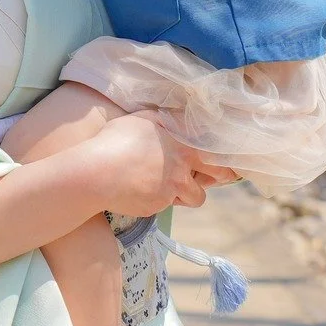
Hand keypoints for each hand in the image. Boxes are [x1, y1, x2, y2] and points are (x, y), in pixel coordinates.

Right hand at [84, 114, 233, 217]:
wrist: (97, 173)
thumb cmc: (114, 141)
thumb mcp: (140, 120)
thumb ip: (161, 119)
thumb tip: (173, 119)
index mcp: (181, 145)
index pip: (215, 153)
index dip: (224, 157)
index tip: (229, 160)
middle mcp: (182, 169)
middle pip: (216, 176)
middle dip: (220, 177)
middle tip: (221, 177)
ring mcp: (172, 190)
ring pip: (195, 197)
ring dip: (188, 193)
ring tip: (173, 186)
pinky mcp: (159, 206)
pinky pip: (167, 204)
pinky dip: (159, 199)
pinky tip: (143, 190)